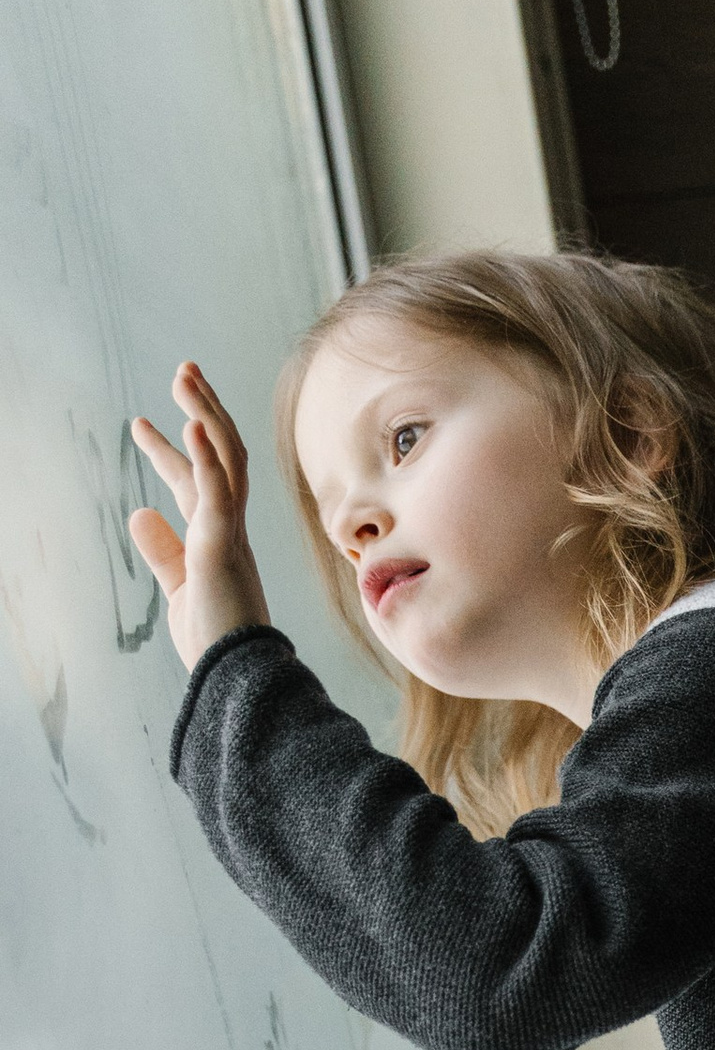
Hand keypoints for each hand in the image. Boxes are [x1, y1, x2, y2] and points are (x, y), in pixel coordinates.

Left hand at [129, 363, 274, 665]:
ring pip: (226, 460)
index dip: (172, 450)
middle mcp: (230, 528)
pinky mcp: (223, 545)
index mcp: (219, 539)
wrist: (239, 677)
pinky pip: (219, 492)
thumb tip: (139, 512)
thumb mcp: (179, 590)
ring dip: (205, 414)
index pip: (197, 481)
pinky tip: (191, 421)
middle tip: (183, 371)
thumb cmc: (217, 643)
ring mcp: (230, 533)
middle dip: (202, 411)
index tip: (144, 423)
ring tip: (184, 376)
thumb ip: (162, 551)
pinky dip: (208, 455)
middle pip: (222, 456)